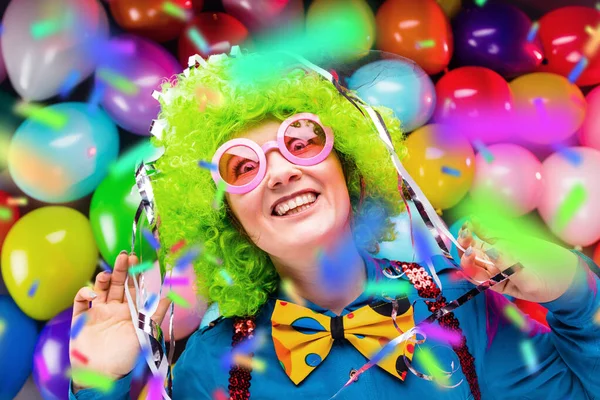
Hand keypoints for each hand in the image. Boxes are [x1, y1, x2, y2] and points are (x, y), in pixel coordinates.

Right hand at [68, 252, 171, 389]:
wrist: (103, 375)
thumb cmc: (126, 356)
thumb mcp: (145, 333)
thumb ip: (155, 315)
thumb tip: (170, 297)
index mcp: (129, 311)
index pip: (133, 288)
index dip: (135, 274)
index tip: (138, 260)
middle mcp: (113, 309)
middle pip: (117, 284)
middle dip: (121, 269)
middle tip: (125, 256)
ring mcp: (97, 312)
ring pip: (100, 289)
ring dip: (104, 278)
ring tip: (110, 273)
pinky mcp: (80, 319)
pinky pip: (80, 301)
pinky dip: (85, 293)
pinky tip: (94, 293)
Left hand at [455, 219, 578, 302]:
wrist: (566, 274)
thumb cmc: (547, 286)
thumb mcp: (529, 283)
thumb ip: (510, 269)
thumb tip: (491, 251)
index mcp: (493, 282)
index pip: (473, 273)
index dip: (468, 263)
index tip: (471, 252)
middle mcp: (491, 267)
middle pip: (470, 257)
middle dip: (464, 247)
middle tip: (466, 235)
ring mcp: (496, 252)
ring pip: (475, 244)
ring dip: (468, 236)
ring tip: (467, 226)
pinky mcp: (504, 241)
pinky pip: (488, 234)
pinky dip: (480, 227)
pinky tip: (473, 220)